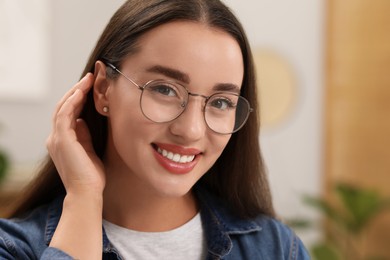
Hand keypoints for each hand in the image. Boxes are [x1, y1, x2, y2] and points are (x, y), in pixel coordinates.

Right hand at [46, 73, 105, 196]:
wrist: (87, 192)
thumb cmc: (91, 176)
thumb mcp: (89, 150)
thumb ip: (84, 135)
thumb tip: (82, 120)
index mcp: (61, 141)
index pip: (67, 114)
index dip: (77, 98)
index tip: (90, 87)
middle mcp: (55, 138)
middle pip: (63, 107)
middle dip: (76, 91)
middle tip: (89, 78)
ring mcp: (56, 139)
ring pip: (62, 108)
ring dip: (75, 92)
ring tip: (87, 80)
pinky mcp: (61, 140)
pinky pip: (65, 115)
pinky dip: (72, 102)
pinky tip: (81, 92)